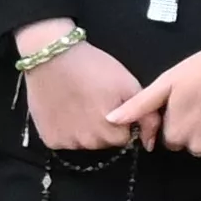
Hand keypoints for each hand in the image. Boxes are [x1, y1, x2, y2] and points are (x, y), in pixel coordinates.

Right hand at [17, 26, 140, 152]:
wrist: (52, 56)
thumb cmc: (94, 67)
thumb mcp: (129, 86)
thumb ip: (146, 117)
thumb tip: (149, 144)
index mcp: (112, 131)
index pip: (124, 138)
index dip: (121, 122)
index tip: (111, 104)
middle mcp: (89, 142)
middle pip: (103, 143)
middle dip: (103, 128)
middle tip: (94, 102)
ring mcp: (68, 142)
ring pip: (84, 143)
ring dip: (84, 130)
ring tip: (78, 105)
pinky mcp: (50, 139)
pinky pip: (64, 142)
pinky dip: (65, 130)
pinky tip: (64, 110)